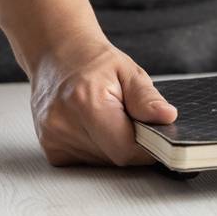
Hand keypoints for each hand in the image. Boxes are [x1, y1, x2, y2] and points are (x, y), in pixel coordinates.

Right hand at [30, 37, 176, 165]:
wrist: (56, 54)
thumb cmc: (92, 61)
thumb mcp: (129, 72)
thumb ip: (147, 99)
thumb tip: (166, 117)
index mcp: (86, 103)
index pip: (126, 149)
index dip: (147, 146)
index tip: (154, 135)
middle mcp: (63, 124)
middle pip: (114, 157)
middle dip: (129, 143)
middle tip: (125, 116)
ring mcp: (52, 138)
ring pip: (102, 162)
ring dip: (111, 145)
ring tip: (104, 117)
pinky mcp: (50, 148)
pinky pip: (86, 162)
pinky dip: (96, 148)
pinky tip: (90, 126)